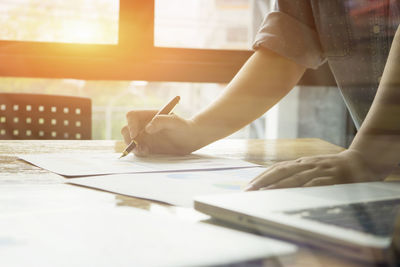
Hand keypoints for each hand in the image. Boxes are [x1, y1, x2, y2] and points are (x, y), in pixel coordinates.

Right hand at [121, 110, 201, 155]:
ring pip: (129, 141)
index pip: (131, 116)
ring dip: (133, 147)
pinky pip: (136, 150)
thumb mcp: (175, 122)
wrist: (191, 139)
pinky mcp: (147, 147)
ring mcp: (144, 137)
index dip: (130, 124)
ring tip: (145, 150)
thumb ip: (161, 121)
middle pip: (126, 129)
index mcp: (148, 115)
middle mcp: (144, 125)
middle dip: (128, 138)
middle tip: (136, 146)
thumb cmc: (184, 127)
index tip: (135, 134)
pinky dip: (138, 152)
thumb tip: (147, 129)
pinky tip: (148, 152)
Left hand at [244, 150, 388, 190]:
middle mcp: (306, 164)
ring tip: (262, 194)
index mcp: (300, 163)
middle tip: (248, 191)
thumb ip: (296, 174)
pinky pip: (314, 183)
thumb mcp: (312, 167)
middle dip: (262, 181)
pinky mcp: (331, 178)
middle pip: (280, 171)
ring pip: (294, 178)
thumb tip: (275, 183)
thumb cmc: (332, 167)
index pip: (276, 168)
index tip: (248, 186)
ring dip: (277, 186)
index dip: (261, 177)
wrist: (360, 161)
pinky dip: (300, 188)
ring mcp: (318, 170)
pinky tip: (290, 194)